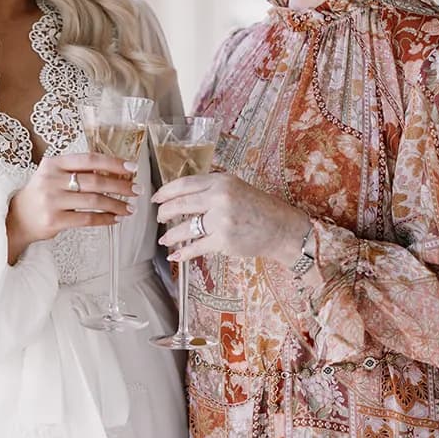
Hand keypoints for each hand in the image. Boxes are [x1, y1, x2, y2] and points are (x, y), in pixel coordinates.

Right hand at [7, 153, 137, 262]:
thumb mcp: (53, 175)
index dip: (113, 163)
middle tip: (136, 191)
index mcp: (54, 163)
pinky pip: (86, 219)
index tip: (131, 168)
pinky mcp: (54, 220)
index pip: (89, 159)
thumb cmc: (41, 195)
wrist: (16, 219)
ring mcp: (52, 200)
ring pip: (93, 200)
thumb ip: (77, 171)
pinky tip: (115, 219)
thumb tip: (113, 171)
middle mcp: (51, 179)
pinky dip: (104, 219)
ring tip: (129, 208)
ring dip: (116, 204)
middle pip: (95, 180)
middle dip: (120, 185)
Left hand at [153, 172, 308, 265]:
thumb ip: (212, 188)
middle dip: (165, 212)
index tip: (156, 198)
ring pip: (184, 228)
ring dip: (171, 235)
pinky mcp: (223, 240)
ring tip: (165, 239)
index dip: (166, 191)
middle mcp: (220, 198)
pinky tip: (175, 256)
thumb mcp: (237, 187)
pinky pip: (195, 247)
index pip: (185, 184)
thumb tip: (184, 193)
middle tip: (159, 217)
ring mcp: (221, 220)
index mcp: (222, 181)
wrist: (282, 228)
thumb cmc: (259, 208)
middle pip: (180, 204)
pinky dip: (183, 253)